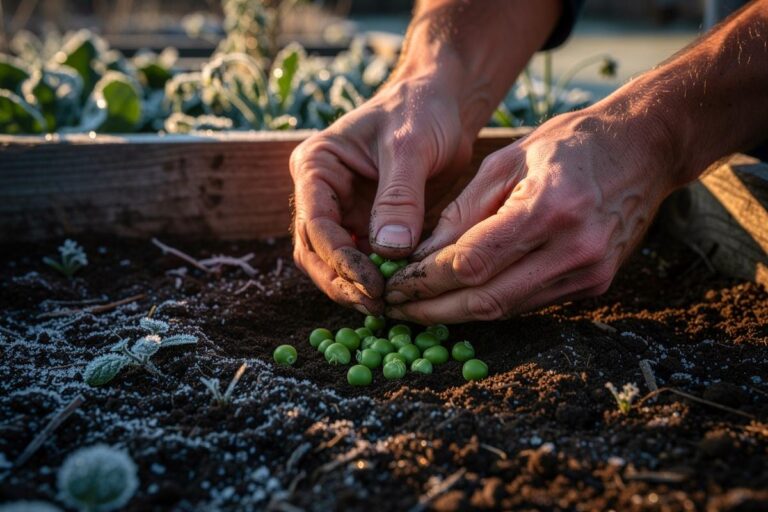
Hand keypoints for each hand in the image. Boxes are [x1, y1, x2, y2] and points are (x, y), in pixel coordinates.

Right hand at [290, 77, 473, 314]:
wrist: (441, 104)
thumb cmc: (421, 110)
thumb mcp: (410, 146)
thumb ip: (399, 197)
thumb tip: (389, 251)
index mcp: (317, 166)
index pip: (316, 222)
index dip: (339, 258)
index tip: (370, 283)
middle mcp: (320, 192)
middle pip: (315, 251)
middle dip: (341, 281)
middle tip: (376, 305)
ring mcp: (341, 211)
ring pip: (332, 263)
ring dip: (354, 287)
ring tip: (385, 307)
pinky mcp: (365, 226)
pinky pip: (362, 261)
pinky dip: (374, 280)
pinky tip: (396, 293)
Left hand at [384, 107, 676, 322]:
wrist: (644, 148)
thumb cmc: (570, 143)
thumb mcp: (507, 160)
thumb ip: (463, 211)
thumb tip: (421, 257)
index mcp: (549, 208)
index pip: (472, 262)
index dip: (426, 280)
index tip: (394, 285)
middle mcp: (574, 249)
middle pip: (488, 299)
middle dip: (434, 309)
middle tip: (397, 310)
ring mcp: (590, 272)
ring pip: (508, 310)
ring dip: (459, 313)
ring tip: (420, 308)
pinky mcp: (596, 284)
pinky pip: (530, 304)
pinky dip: (492, 304)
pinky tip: (462, 299)